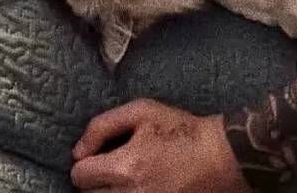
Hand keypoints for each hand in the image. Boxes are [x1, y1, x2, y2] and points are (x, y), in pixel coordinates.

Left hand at [71, 98, 252, 192]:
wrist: (219, 157)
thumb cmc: (179, 130)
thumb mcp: (141, 111)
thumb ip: (102, 126)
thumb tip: (77, 152)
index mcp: (127, 167)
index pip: (80, 176)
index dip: (85, 163)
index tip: (98, 156)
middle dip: (95, 181)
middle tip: (112, 168)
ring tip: (124, 179)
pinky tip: (135, 187)